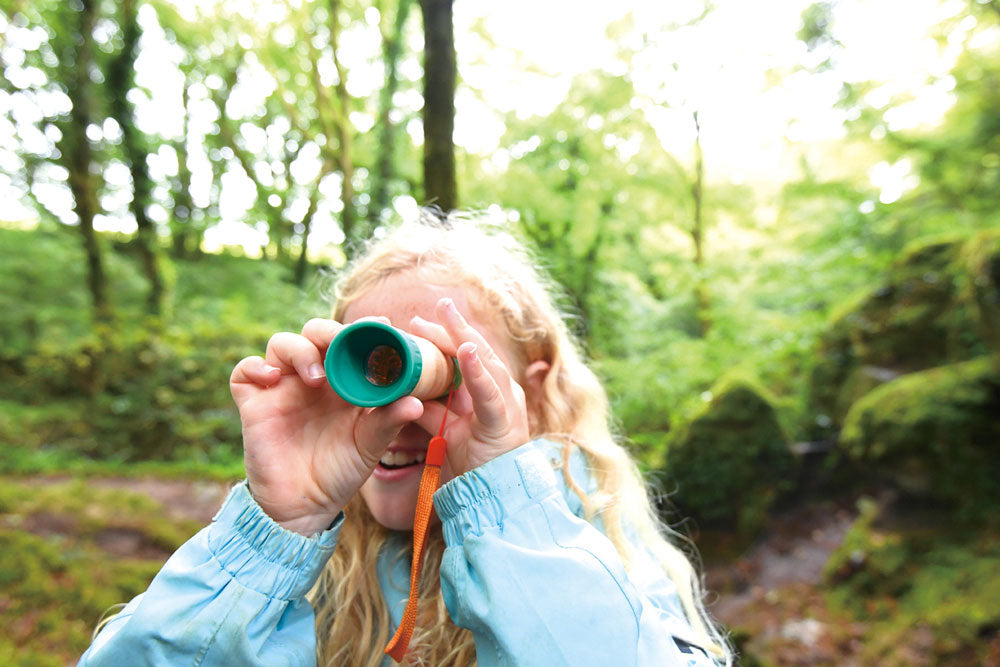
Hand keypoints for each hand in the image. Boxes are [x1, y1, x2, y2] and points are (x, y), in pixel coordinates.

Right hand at [229, 318, 423, 535]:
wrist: (306, 506)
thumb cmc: (341, 471)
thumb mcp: (369, 445)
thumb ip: (389, 421)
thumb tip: (416, 403)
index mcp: (343, 380)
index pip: (350, 341)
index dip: (364, 328)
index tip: (383, 324)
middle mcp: (313, 377)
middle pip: (315, 333)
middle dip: (329, 331)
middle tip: (342, 343)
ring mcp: (282, 388)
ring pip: (282, 344)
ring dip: (299, 350)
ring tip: (316, 376)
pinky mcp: (255, 404)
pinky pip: (245, 372)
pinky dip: (255, 366)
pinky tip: (273, 378)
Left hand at [408, 298, 530, 475]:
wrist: (494, 498)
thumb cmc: (473, 466)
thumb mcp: (445, 431)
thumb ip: (431, 410)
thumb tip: (405, 392)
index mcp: (488, 392)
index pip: (466, 356)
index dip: (445, 337)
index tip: (418, 322)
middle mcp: (501, 392)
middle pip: (475, 351)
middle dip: (453, 327)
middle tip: (436, 304)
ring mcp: (506, 403)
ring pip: (484, 362)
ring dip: (463, 337)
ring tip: (447, 315)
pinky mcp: (504, 421)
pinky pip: (490, 391)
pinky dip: (476, 371)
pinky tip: (464, 350)